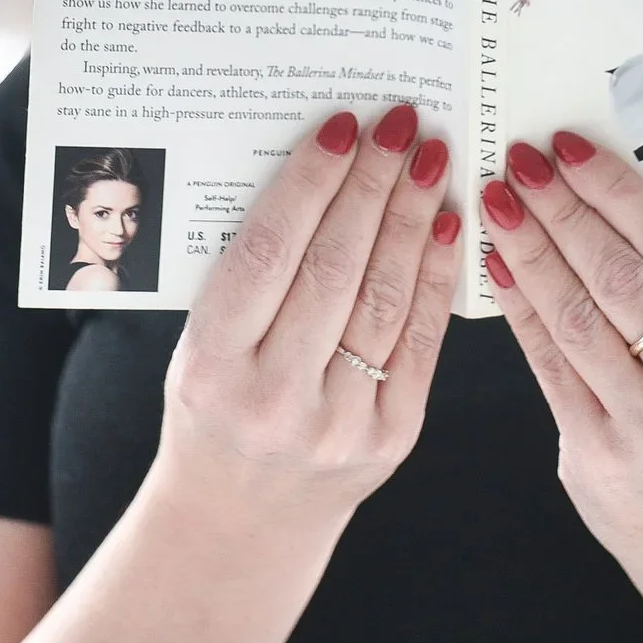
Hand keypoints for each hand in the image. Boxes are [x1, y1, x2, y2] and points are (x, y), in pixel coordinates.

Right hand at [149, 104, 459, 539]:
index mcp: (212, 364)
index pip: (270, 252)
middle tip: (400, 125)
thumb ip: (247, 272)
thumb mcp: (198, 343)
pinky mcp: (391, 438)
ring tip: (429, 158)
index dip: (311, 183)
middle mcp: (275, 397)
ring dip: (411, 216)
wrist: (237, 518)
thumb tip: (320, 169)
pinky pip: (419, 339)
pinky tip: (444, 222)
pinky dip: (434, 273)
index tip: (343, 127)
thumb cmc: (214, 404)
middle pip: (335, 267)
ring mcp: (339, 423)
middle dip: (372, 185)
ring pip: (384, 297)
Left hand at [481, 131, 642, 633]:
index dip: (615, 189)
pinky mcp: (598, 457)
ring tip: (498, 202)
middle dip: (561, 209)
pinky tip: (498, 265)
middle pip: (618, 275)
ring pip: (575, 317)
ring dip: (528, 250)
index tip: (569, 147)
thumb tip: (609, 192)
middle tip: (521, 162)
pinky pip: (547, 364)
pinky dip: (519, 308)